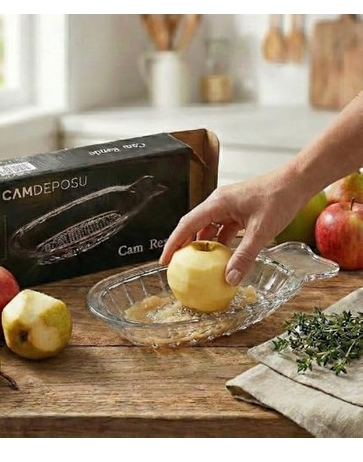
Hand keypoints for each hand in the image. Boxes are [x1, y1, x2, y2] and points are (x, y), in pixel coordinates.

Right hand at [159, 169, 304, 285]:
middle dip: (184, 245)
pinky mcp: (239, 210)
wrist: (297, 182)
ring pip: (209, 228)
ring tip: (198, 265)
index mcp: (217, 203)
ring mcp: (229, 206)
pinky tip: (223, 257)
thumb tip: (230, 278)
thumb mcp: (261, 231)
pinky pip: (223, 228)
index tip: (164, 260)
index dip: (173, 243)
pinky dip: (220, 242)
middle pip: (194, 226)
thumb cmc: (279, 198)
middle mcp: (219, 202)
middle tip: (177, 266)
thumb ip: (244, 256)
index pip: (187, 224)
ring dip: (204, 245)